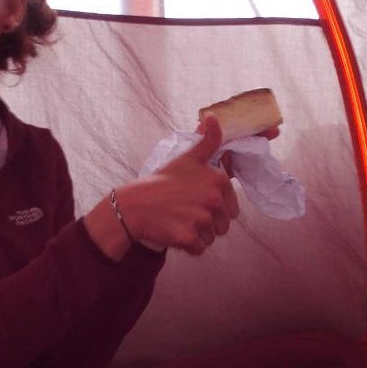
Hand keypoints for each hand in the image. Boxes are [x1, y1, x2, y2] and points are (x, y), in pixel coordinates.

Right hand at [114, 115, 239, 255]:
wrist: (134, 205)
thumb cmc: (162, 182)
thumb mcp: (187, 158)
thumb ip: (208, 141)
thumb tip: (214, 117)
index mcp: (218, 180)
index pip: (232, 207)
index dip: (214, 208)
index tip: (194, 202)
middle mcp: (213, 200)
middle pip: (224, 225)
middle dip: (207, 223)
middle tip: (185, 212)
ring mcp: (202, 220)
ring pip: (212, 238)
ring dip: (198, 235)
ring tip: (179, 221)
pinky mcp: (189, 238)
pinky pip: (199, 250)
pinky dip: (188, 246)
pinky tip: (174, 232)